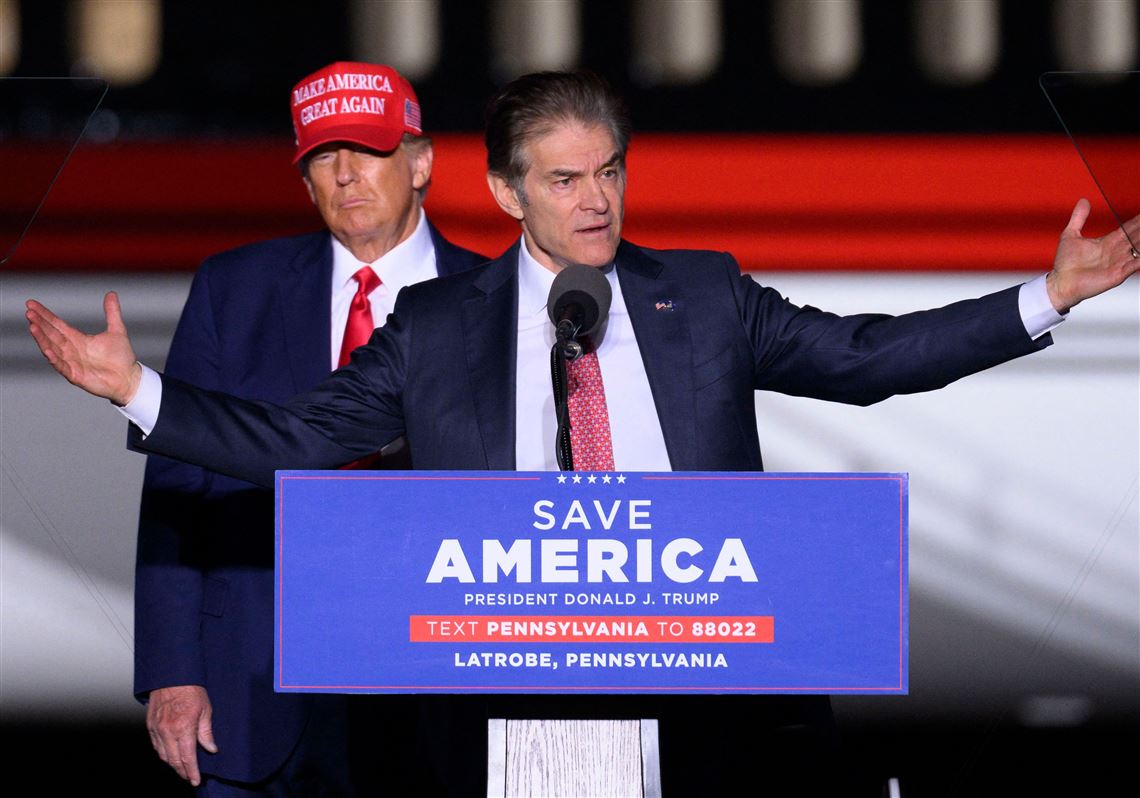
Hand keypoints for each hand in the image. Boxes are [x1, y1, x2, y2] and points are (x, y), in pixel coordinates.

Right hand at [25, 291, 141, 404]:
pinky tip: (47, 350)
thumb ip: (112, 313)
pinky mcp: (75, 375)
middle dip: (40, 323)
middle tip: (29, 312)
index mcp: (78, 339)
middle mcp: (71, 350)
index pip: (57, 324)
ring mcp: (71, 363)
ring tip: (33, 327)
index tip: (31, 304)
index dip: (44, 315)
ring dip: (42, 339)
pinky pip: (62, 366)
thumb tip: (111, 293)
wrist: (129, 379)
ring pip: (52, 348)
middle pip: (51, 334)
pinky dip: (54, 358)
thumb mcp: (117, 331)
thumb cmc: (121, 357)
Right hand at [145, 684, 217, 785]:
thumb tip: (211, 748)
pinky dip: (163, 754)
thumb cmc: (191, 690)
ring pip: (163, 755)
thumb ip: (206, 732)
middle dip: (182, 772)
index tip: (195, 780)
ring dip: (172, 764)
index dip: (192, 772)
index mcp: (184, 728)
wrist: (172, 676)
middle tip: (189, 777)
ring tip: (181, 769)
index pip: (187, 758)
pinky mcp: (150, 725)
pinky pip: (156, 746)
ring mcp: (157, 729)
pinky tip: (170, 755)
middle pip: (174, 760)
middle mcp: (168, 731)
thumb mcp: (206, 710)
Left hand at [1047, 199, 1139, 312]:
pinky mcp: (1119, 274)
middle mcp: (1117, 252)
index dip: (1138, 220)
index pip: (1129, 228)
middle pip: (1137, 237)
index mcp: (1108, 242)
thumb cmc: (1065, 263)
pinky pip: (1136, 264)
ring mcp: (1119, 263)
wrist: (1060, 283)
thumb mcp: (1070, 235)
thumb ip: (1078, 218)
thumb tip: (1084, 200)